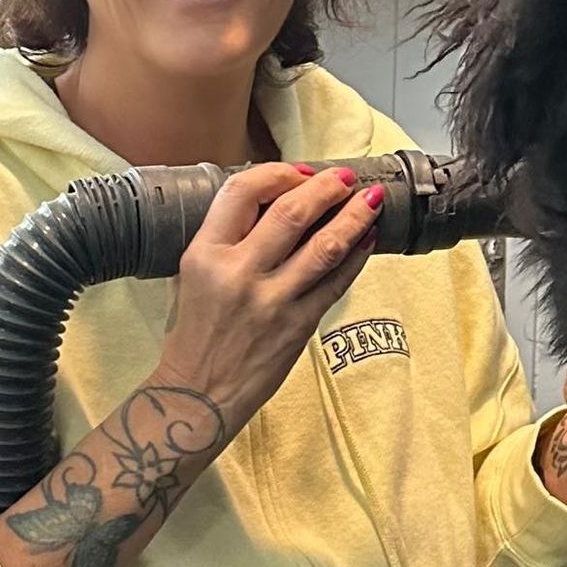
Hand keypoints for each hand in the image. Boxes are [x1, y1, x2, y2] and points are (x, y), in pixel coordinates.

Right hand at [153, 164, 384, 428]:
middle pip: (292, 212)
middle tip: (344, 178)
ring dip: (354, 216)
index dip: (277, 173)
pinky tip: (367, 240)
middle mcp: (238, 273)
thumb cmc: (197, 332)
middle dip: (326, 188)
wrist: (198, 394)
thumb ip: (230, 238)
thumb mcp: (194, 274)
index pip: (242, 192)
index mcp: (205, 254)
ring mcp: (271, 301)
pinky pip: (336, 283)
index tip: (298, 172)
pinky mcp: (298, 326)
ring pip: (325, 245)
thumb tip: (279, 202)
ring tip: (371, 199)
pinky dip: (356, 257)